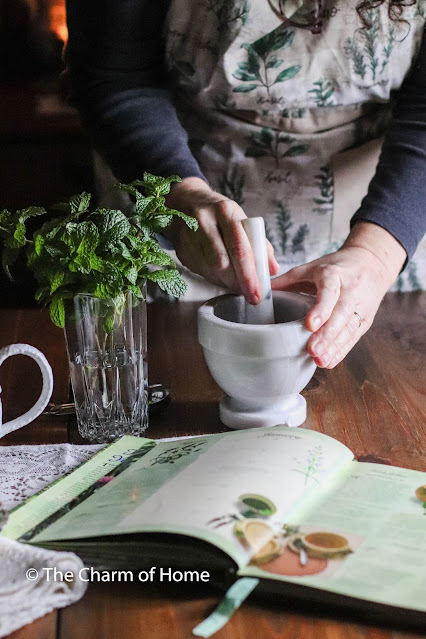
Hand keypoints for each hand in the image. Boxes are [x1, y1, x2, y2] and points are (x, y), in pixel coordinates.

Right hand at [165, 177, 279, 303]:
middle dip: (237, 283)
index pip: (239, 248)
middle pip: (222, 263)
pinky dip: (214, 279)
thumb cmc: (218, 213)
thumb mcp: (240, 219)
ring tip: (237, 284)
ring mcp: (189, 237)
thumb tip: (273, 270)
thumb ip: (259, 244)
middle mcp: (204, 222)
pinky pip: (200, 272)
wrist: (184, 201)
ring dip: (226, 283)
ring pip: (209, 271)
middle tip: (249, 294)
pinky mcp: (180, 250)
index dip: (249, 275)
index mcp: (225, 211)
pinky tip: (221, 275)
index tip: (257, 293)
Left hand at [271, 222, 406, 368]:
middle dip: (327, 334)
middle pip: (341, 315)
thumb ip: (286, 280)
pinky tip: (329, 361)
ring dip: (334, 347)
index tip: (310, 324)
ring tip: (320, 361)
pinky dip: (341, 351)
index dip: (321, 309)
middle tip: (312, 351)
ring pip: (349, 329)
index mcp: (334, 274)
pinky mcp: (364, 320)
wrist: (372, 264)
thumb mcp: (311, 267)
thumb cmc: (336, 266)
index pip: (330, 292)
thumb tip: (259, 293)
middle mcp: (350, 291)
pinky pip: (353, 338)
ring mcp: (360, 307)